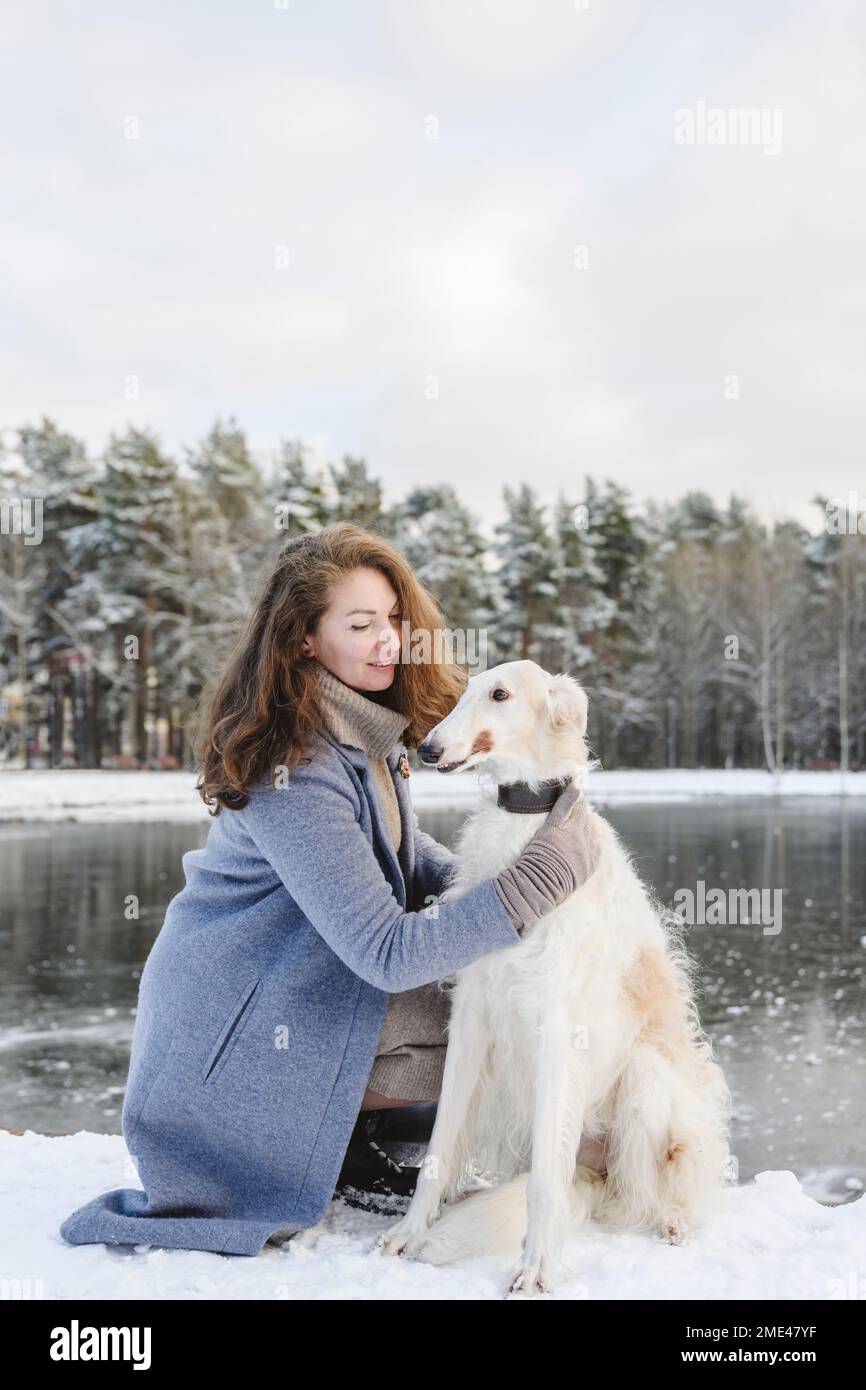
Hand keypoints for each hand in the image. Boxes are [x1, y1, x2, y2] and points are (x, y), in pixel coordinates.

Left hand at [492, 780, 600, 931]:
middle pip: (588, 824)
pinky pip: (565, 806)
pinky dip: (569, 794)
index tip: (586, 825)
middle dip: (584, 815)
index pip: (595, 840)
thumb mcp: (571, 883)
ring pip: (579, 814)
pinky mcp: (556, 827)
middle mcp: (586, 846)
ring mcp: (572, 835)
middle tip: (581, 805)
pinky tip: (572, 784)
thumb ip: (576, 872)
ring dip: (578, 803)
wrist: (539, 888)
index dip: (589, 831)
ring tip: (576, 793)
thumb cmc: (549, 890)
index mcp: (591, 862)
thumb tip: (573, 868)